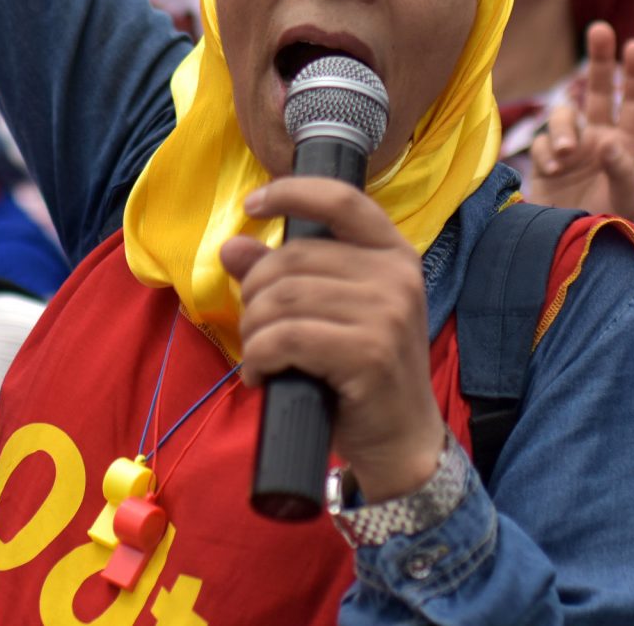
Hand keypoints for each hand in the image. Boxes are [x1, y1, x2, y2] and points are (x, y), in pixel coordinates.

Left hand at [220, 179, 445, 498]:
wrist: (401, 440)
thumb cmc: (362, 374)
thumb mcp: (328, 315)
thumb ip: (284, 276)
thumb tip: (232, 245)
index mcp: (393, 254)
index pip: (342, 200)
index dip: (293, 193)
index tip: (254, 204)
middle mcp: (396, 276)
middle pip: (292, 259)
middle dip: (255, 295)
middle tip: (254, 332)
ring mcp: (387, 312)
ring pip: (282, 299)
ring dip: (253, 331)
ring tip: (259, 356)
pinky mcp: (369, 352)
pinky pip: (285, 338)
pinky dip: (259, 357)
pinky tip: (261, 376)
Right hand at [523, 22, 633, 219]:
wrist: (573, 252)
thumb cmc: (610, 228)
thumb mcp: (627, 202)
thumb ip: (623, 171)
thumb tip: (610, 144)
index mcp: (626, 146)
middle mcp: (599, 141)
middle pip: (600, 91)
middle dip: (600, 59)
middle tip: (600, 29)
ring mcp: (571, 150)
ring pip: (564, 115)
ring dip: (563, 129)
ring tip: (565, 155)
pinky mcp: (546, 163)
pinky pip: (542, 143)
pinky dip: (547, 151)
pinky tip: (554, 170)